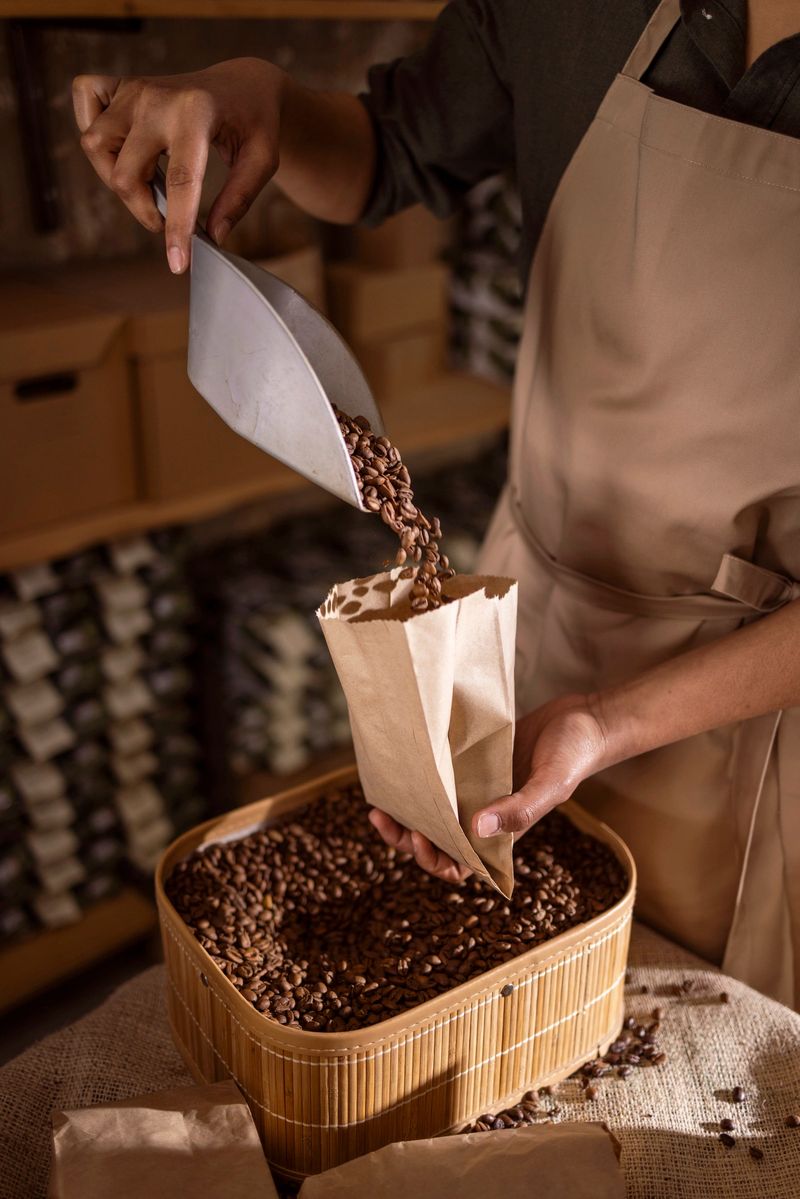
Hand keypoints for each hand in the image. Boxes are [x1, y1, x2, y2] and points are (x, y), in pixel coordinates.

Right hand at [72, 58, 286, 272]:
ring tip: (147, 184)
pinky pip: (85, 99)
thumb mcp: (262, 161)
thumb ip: (239, 199)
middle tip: (167, 219)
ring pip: (95, 145)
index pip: (180, 182)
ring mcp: (134, 88)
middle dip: (144, 211)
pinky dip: (92, 125)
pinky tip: (120, 146)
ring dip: (114, 176)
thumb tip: (214, 237)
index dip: (176, 229)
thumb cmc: (254, 122)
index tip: (178, 264)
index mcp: (197, 113)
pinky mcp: (120, 83)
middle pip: (124, 173)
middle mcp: (157, 98)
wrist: (242, 83)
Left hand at [368, 693, 609, 882]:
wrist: (584, 719)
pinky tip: (400, 771)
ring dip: (408, 813)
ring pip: (435, 813)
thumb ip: (519, 809)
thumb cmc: (573, 755)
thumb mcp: (551, 784)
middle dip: (408, 839)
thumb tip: (476, 829)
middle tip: (384, 819)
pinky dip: (421, 783)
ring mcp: (478, 790)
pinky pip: (441, 781)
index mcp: (504, 833)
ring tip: (380, 804)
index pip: (462, 865)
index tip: (419, 839)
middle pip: (438, 842)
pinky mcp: (474, 765)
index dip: (435, 861)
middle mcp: (485, 816)